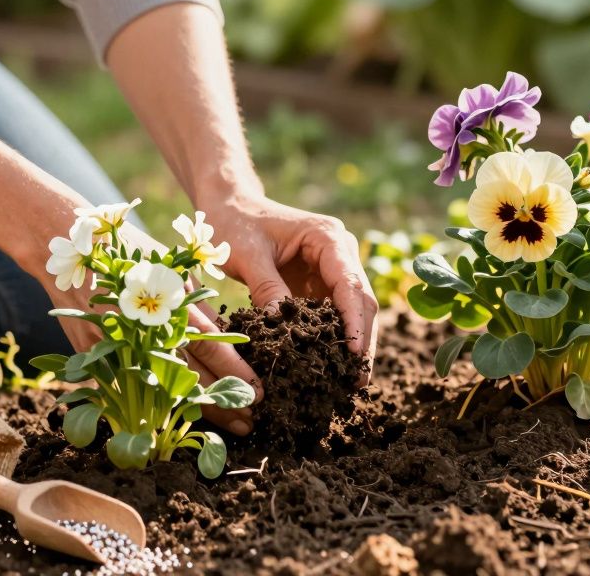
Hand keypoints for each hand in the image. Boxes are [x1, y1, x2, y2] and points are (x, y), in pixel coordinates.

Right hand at [39, 224, 260, 435]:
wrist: (63, 244)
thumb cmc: (126, 254)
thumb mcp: (168, 269)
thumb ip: (194, 303)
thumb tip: (226, 335)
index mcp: (166, 303)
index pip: (210, 345)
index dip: (236, 372)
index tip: (258, 391)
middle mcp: (144, 328)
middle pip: (191, 375)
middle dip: (224, 400)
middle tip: (251, 419)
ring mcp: (118, 345)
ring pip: (164, 389)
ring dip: (198, 410)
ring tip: (230, 424)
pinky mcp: (97, 358)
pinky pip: (133, 387)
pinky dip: (160, 404)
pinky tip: (184, 418)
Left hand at [205, 195, 378, 385]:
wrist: (228, 206)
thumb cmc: (235, 223)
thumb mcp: (247, 255)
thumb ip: (266, 289)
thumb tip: (283, 332)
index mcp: (328, 238)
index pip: (350, 284)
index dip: (355, 320)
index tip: (354, 353)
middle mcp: (339, 252)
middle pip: (361, 301)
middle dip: (361, 340)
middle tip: (358, 381)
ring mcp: (332, 269)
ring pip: (352, 312)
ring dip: (352, 344)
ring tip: (350, 383)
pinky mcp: (319, 284)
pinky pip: (332, 314)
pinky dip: (333, 339)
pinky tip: (331, 367)